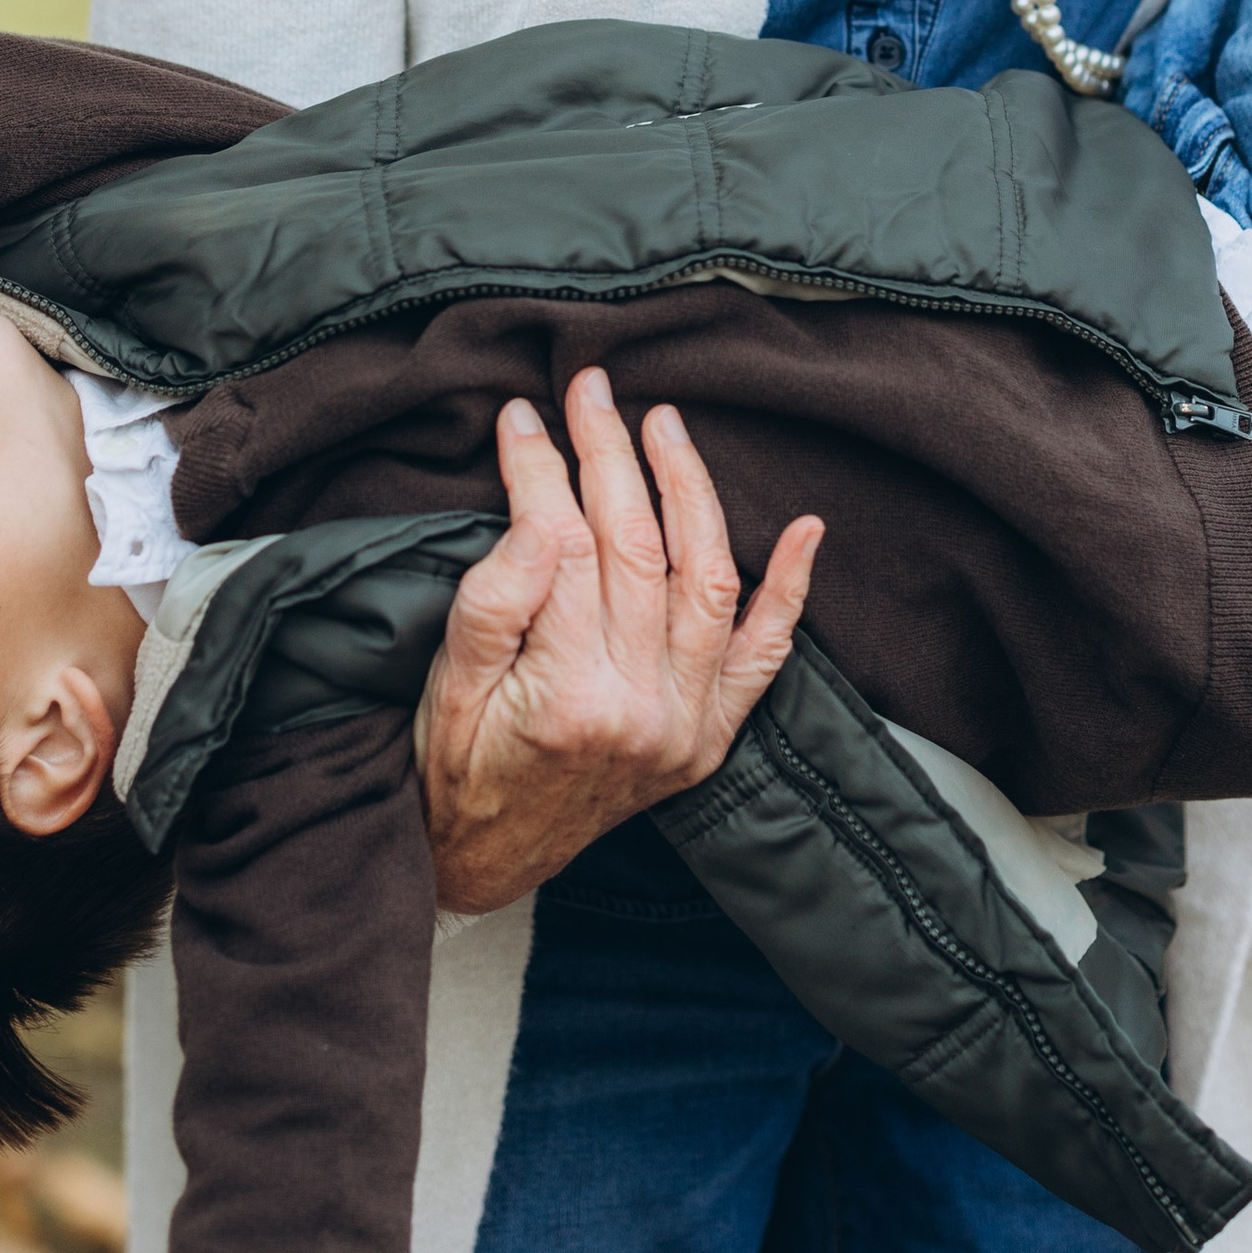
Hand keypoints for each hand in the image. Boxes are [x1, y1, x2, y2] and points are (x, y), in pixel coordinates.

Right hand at [414, 366, 821, 917]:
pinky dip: (790, 590)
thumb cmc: (455, 767)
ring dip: (690, 489)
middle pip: (638, 547)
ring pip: (706, 579)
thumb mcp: (446, 687)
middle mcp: (644, 710)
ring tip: (662, 424)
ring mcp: (687, 725)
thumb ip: (493, 601)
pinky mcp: (710, 735)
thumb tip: (541, 517)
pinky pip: (764, 655)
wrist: (486, 862)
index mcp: (568, 697)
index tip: (522, 416)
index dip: (541, 468)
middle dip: (610, 453)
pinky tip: (806, 529)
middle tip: (589, 390)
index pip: (564, 544)